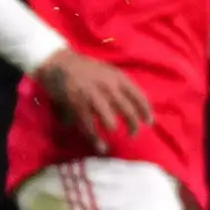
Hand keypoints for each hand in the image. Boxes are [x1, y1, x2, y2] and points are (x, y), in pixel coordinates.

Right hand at [35, 50, 153, 145]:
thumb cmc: (87, 68)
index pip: (139, 97)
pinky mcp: (77, 105)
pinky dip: (95, 138)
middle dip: (133, 125)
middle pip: (128, 111)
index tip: (150, 122)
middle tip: (134, 134)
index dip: (146, 111)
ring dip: (114, 129)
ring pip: (110, 120)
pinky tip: (101, 146)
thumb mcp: (109, 71)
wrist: (59, 63)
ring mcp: (92, 97)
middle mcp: (109, 87)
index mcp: (119, 78)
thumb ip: (122, 85)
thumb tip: (136, 104)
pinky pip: (89, 126)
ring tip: (116, 134)